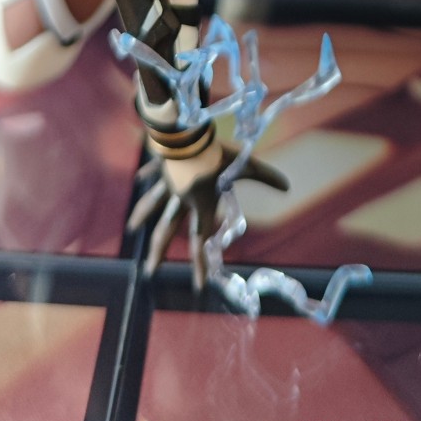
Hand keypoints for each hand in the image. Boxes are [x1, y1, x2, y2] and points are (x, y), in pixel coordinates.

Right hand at [129, 141, 288, 288]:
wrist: (188, 134)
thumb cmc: (217, 153)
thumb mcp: (245, 165)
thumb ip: (266, 177)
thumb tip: (287, 187)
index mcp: (201, 203)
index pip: (201, 242)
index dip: (201, 265)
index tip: (199, 286)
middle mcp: (182, 199)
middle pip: (167, 232)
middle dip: (158, 253)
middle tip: (149, 272)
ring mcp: (169, 183)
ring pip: (153, 205)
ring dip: (142, 217)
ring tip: (132, 229)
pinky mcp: (162, 167)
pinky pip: (153, 175)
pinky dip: (146, 178)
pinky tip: (138, 181)